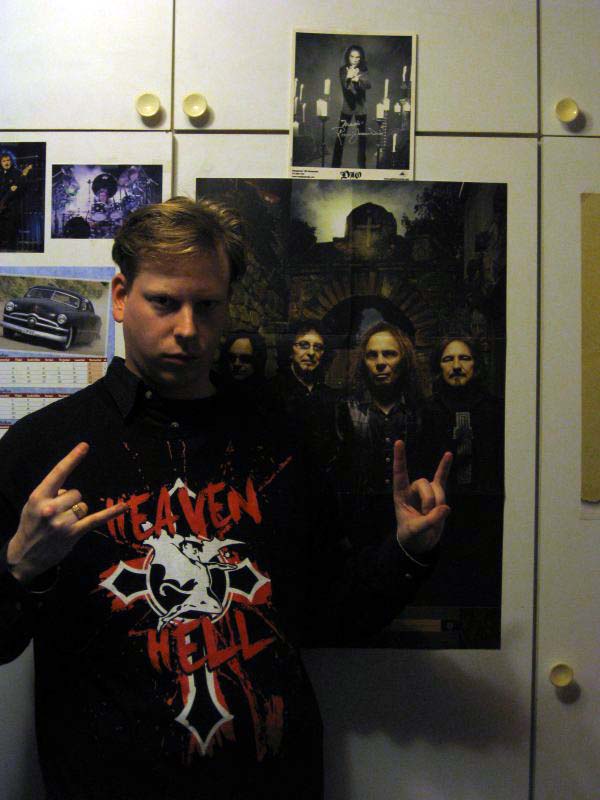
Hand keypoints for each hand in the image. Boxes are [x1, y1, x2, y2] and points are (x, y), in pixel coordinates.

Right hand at [7, 442, 125, 583]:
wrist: (24, 555)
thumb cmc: (31, 525)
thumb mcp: (33, 505)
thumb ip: (51, 493)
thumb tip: (71, 492)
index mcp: (38, 496)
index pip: (58, 473)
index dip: (72, 459)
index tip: (85, 446)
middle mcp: (50, 508)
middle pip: (76, 493)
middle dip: (71, 501)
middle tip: (57, 514)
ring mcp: (62, 522)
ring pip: (84, 506)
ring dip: (76, 514)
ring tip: (62, 524)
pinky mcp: (73, 533)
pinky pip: (96, 519)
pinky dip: (111, 513)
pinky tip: (123, 506)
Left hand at [393, 441, 451, 555]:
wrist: (420, 542)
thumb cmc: (412, 534)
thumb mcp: (416, 530)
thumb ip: (429, 521)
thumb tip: (446, 508)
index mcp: (400, 495)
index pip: (399, 474)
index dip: (399, 459)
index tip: (398, 442)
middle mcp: (412, 489)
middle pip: (424, 483)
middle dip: (430, 500)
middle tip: (428, 516)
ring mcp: (425, 490)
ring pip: (437, 487)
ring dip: (439, 501)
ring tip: (434, 516)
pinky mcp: (437, 494)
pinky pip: (442, 478)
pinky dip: (445, 467)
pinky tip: (448, 455)